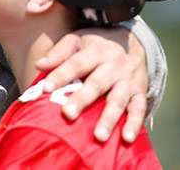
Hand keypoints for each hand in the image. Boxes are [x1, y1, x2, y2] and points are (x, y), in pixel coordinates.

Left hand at [35, 26, 147, 143]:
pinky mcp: (140, 93)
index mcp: (96, 51)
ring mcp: (129, 80)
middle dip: (82, 100)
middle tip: (68, 114)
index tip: (46, 88)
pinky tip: (127, 138)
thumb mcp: (78, 41)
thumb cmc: (96, 46)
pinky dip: (134, 124)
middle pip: (96, 84)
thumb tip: (39, 64)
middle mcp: (114, 65)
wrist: (134, 43)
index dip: (61, 75)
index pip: (75, 63)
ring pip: (118, 100)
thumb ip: (59, 52)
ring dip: (109, 118)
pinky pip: (139, 109)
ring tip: (98, 136)